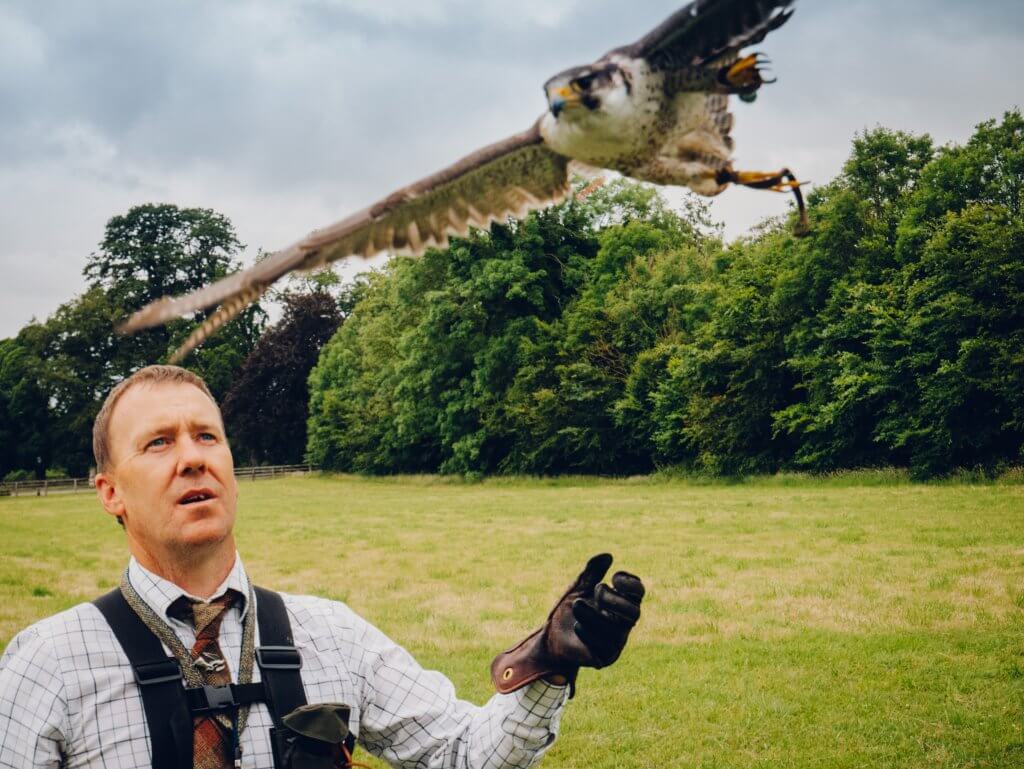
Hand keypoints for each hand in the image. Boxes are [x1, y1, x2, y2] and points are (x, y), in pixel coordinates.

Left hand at [491, 553, 644, 693]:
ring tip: (577, 605)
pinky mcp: (605, 657)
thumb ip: (592, 572)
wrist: (551, 635)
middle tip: (596, 591)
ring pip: (615, 630)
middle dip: (614, 600)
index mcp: (621, 603)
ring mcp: (616, 641)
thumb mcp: (578, 587)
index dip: (631, 584)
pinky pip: (604, 647)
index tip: (614, 577)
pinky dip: (590, 634)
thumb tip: (607, 556)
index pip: (638, 593)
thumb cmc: (569, 609)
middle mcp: (623, 623)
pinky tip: (577, 626)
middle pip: (634, 613)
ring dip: (595, 615)